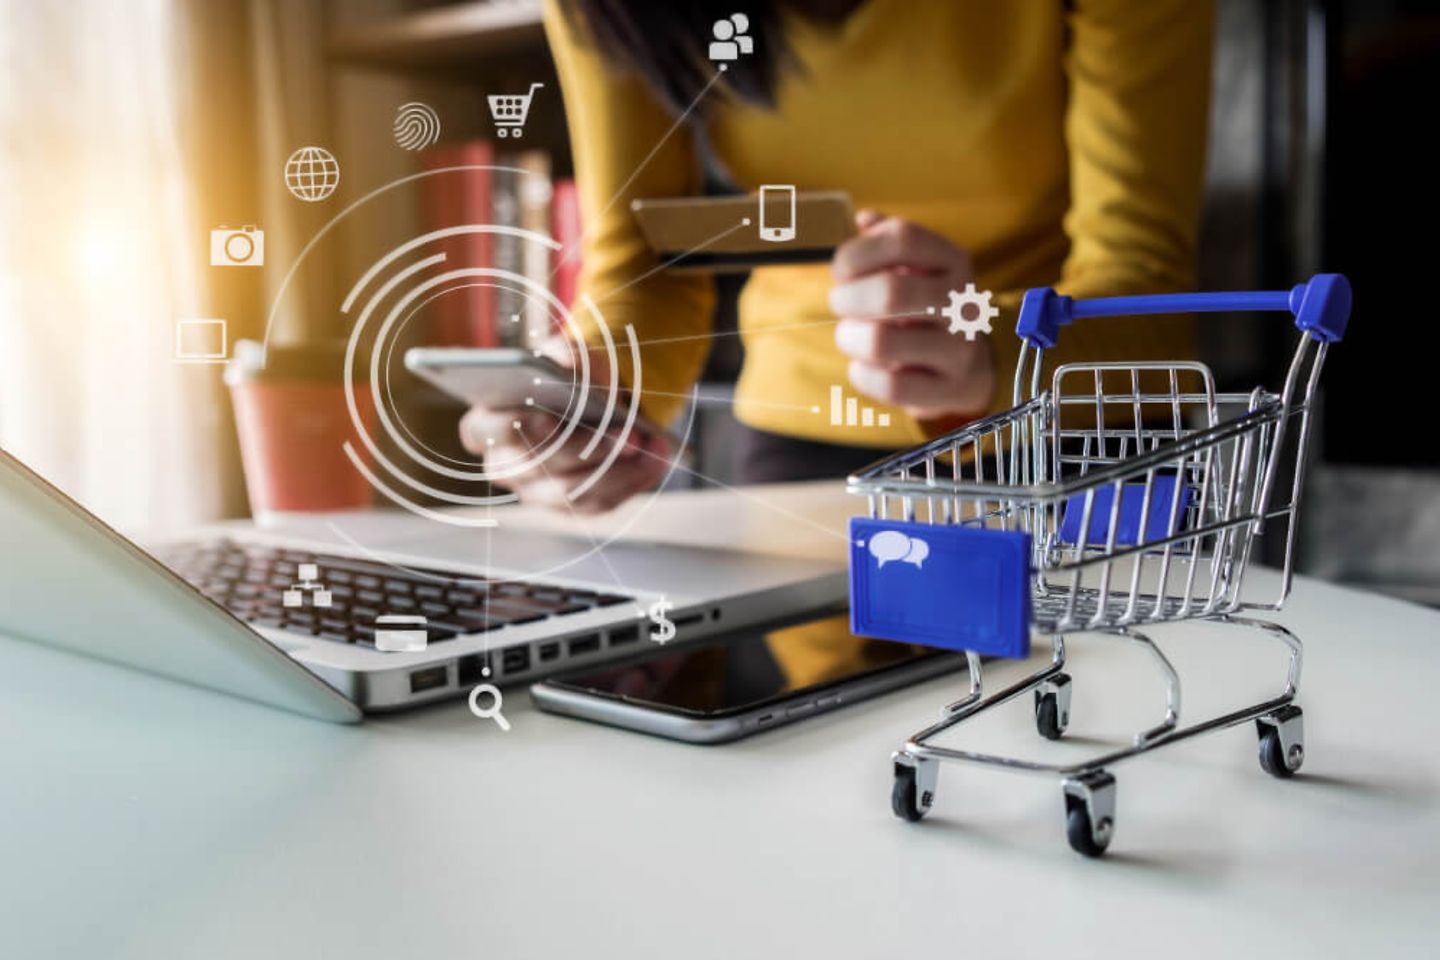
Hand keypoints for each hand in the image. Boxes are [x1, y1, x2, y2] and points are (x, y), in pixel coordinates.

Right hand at [458, 336, 671, 513]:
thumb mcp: (565, 356)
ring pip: (573, 492)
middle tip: (625, 434)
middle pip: (536, 466)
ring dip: (617, 468)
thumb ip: (564, 357)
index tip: (543, 415)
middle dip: (583, 449)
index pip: (483, 431)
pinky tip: (657, 456)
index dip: (510, 425)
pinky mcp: (572, 508)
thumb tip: (574, 372)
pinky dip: (634, 478)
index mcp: (486, 423)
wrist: (593, 404)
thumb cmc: (567, 379)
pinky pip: (601, 502)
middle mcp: (506, 465)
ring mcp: (537, 493)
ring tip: (649, 443)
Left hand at [829, 211, 994, 418]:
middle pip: (890, 291)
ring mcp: (959, 349)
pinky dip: (862, 375)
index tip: (842, 271)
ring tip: (851, 336)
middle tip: (841, 305)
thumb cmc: (924, 309)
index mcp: (953, 260)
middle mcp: (962, 302)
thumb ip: (886, 240)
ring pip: (882, 342)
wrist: (967, 367)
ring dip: (850, 338)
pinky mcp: (947, 390)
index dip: (857, 252)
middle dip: (847, 299)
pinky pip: (890, 387)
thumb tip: (864, 219)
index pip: (902, 238)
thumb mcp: (916, 267)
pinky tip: (864, 366)